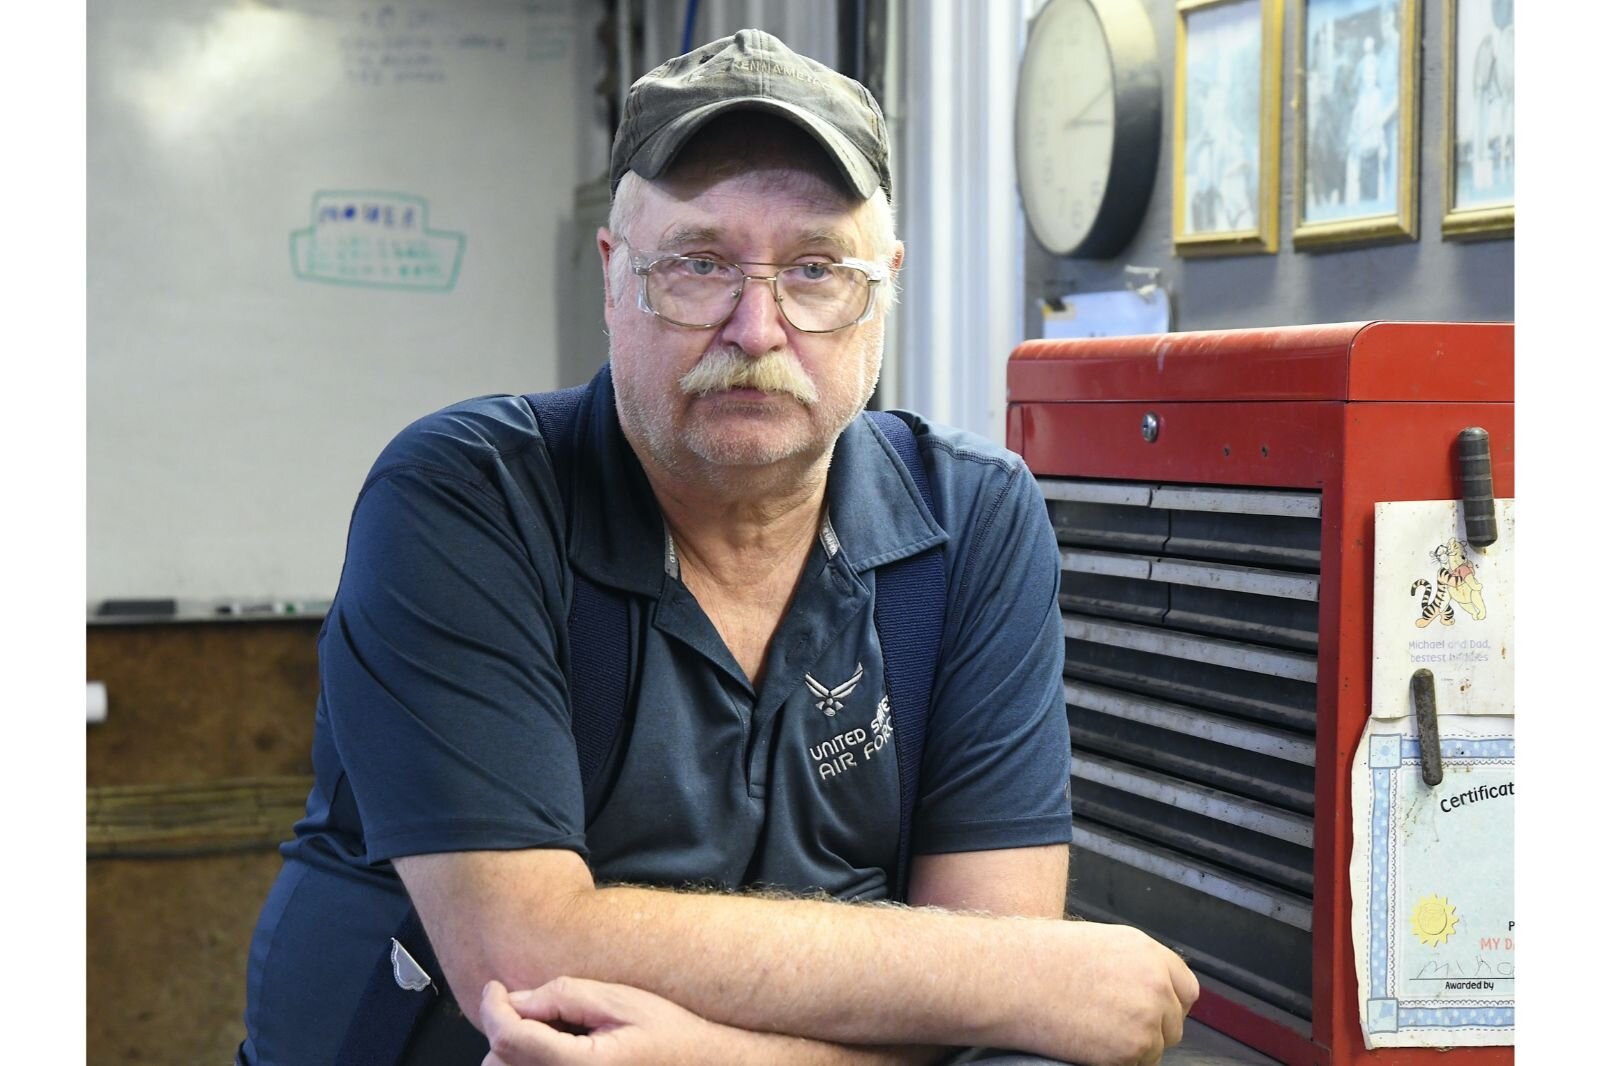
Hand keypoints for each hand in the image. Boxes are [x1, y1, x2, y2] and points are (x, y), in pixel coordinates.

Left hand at [480, 976, 741, 1065]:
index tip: (497, 987)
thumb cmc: (673, 1036)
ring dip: (515, 1052)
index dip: (494, 1007)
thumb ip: (565, 997)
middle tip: (534, 1008)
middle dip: (505, 1030)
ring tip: (551, 1032)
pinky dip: (533, 1065)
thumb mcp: (622, 1002)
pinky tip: (558, 1051)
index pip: (510, 1038)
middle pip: (499, 1064)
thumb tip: (516, 999)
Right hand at [1043, 922, 1199, 1065]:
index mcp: (1148, 955)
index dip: (1168, 1003)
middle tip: (1115, 1025)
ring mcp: (1144, 1021)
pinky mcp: (1128, 1052)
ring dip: (1131, 1047)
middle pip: (1174, 1024)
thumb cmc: (1040, 957)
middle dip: (1151, 1028)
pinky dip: (1115, 1061)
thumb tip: (1148, 988)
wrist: (1011, 978)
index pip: (1186, 990)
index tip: (1154, 1012)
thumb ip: (1132, 966)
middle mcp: (1155, 986)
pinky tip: (1088, 1043)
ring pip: (1154, 1050)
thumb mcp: (1098, 943)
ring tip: (1094, 1032)